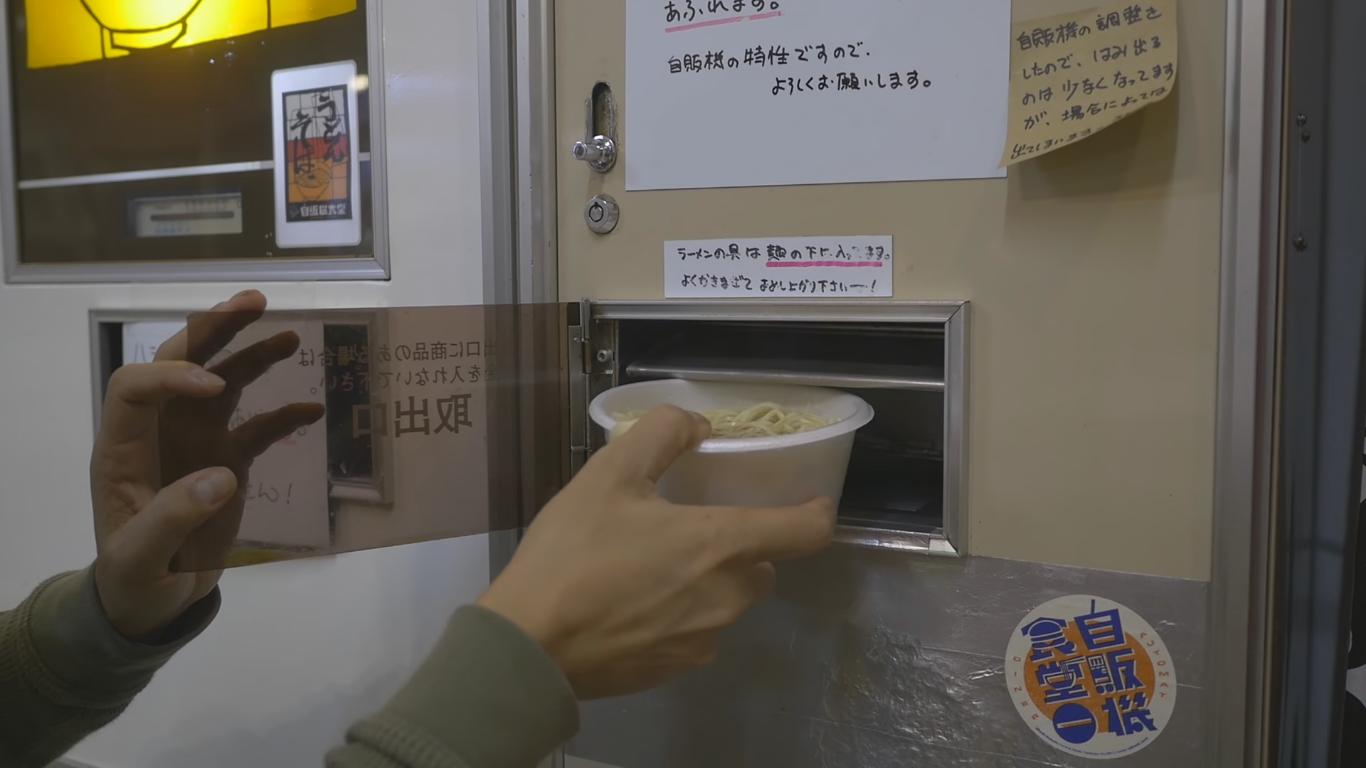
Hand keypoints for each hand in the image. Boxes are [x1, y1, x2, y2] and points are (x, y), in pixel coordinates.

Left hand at [90, 291, 323, 639]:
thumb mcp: (140, 559)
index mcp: (124, 446)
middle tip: (254, 303)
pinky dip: (284, 414)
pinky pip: (257, 427)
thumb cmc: (135, 580)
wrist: (153, 602)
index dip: (173, 376)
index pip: (137, 386)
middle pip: (180, 362)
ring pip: (222, 383)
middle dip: (214, 330)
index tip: (215, 389)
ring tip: (291, 333)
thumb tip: (220, 477)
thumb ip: (172, 517)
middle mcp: (160, 431)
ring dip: (252, 354)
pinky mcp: (227, 461)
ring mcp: (195, 442)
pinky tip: (314, 407)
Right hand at [478, 406, 835, 698]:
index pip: (807, 531)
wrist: (529, 645)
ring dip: (705, 581)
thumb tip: (699, 426)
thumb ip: (662, 435)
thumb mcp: (608, 474)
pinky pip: (696, 632)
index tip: (807, 500)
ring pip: (726, 600)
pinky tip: (630, 604)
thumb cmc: (573, 553)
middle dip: (736, 545)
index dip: (816, 511)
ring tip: (645, 567)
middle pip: (761, 565)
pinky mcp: (676, 669)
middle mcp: (728, 597)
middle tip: (685, 528)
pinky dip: (677, 614)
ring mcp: (704, 640)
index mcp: (722, 545)